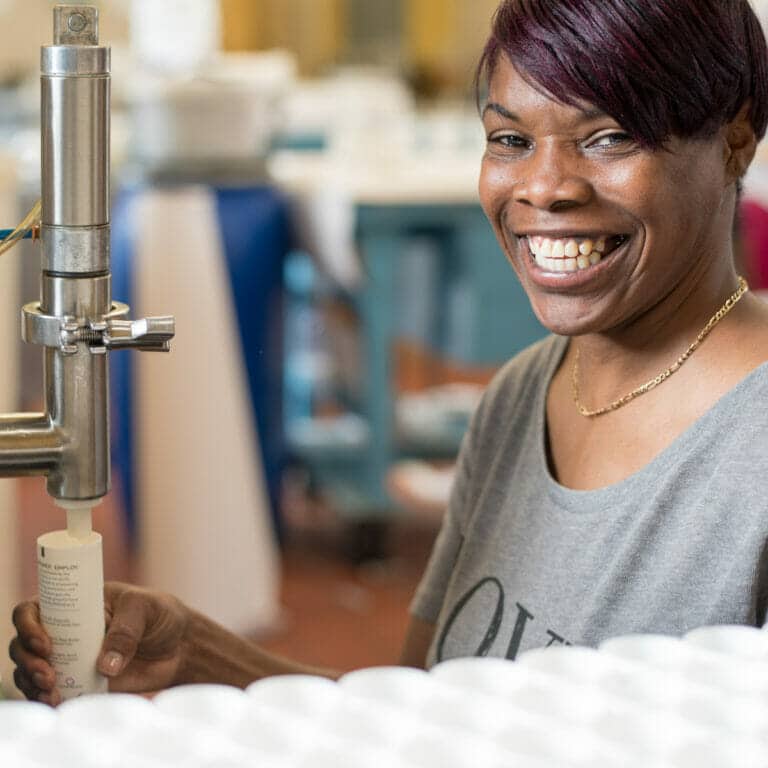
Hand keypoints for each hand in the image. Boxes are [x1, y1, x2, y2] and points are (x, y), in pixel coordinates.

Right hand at [10, 582, 189, 703]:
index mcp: (75, 603)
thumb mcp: (146, 608)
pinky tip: (57, 702)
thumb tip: (105, 666)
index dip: (29, 625)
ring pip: (30, 671)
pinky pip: (50, 693)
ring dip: (32, 684)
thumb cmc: (160, 614)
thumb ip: (126, 631)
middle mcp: (65, 631)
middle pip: (24, 645)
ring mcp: (70, 658)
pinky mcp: (79, 682)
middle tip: (48, 675)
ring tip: (53, 693)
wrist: (179, 645)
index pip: (33, 609)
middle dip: (28, 661)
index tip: (46, 644)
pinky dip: (46, 699)